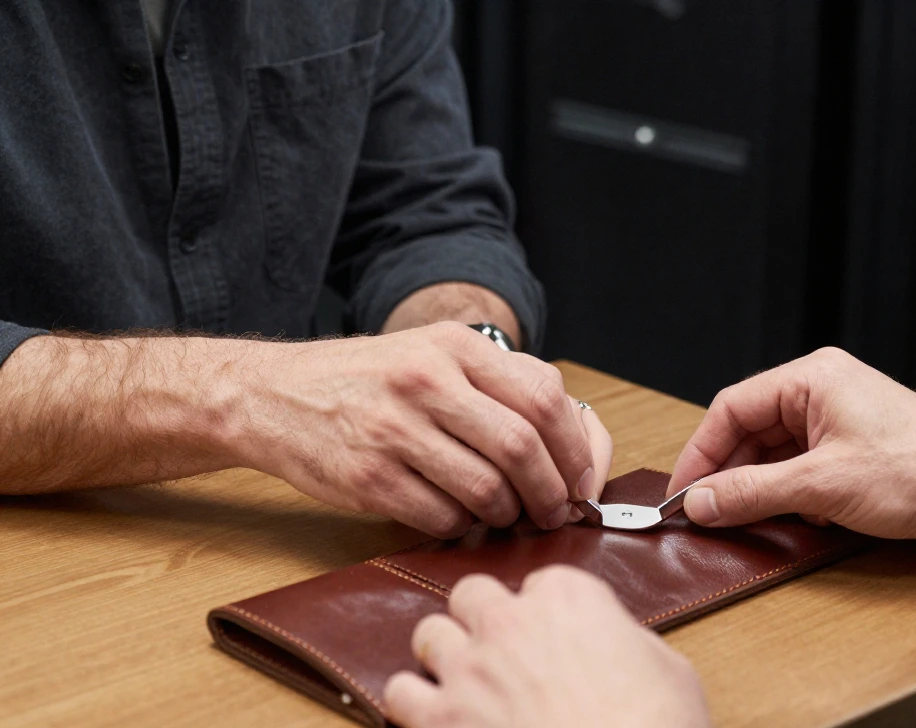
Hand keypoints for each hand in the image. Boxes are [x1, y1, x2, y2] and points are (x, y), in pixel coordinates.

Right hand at [238, 322, 612, 535]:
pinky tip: (457, 515)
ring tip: (505, 514)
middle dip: (552, 491)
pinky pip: (442, 515)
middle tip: (556, 511)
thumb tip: (574, 436)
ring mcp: (394, 429)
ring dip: (508, 513)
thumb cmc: (369, 380)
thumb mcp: (434, 353)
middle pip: (522, 447)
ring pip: (487, 489)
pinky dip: (462, 524)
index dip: (576, 447)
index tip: (582, 478)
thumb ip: (499, 382)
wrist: (275, 396)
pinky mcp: (368, 476)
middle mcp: (426, 380)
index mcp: (454, 346)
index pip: (544, 396)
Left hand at [384, 566, 710, 727]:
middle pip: (473, 594)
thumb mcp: (668, 668)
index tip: (554, 634)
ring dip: (446, 654)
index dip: (547, 612)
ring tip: (466, 680)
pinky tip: (435, 716)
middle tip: (503, 650)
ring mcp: (469, 670)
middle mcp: (510, 622)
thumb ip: (624, 640)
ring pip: (429, 634)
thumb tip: (611, 645)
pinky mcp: (440, 721)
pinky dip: (413, 703)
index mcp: (567, 597)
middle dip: (484, 618)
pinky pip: (399, 693)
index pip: (541, 582)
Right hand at [667, 348, 915, 556]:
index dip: (701, 451)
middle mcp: (823, 394)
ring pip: (775, 455)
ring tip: (748, 519)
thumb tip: (702, 500)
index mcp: (813, 379)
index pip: (732, 408)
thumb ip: (751, 492)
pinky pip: (802, 471)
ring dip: (762, 489)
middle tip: (706, 512)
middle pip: (751, 432)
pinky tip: (802, 518)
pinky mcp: (854, 455)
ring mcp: (840, 425)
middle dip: (729, 474)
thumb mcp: (821, 486)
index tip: (683, 491)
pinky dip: (792, 497)